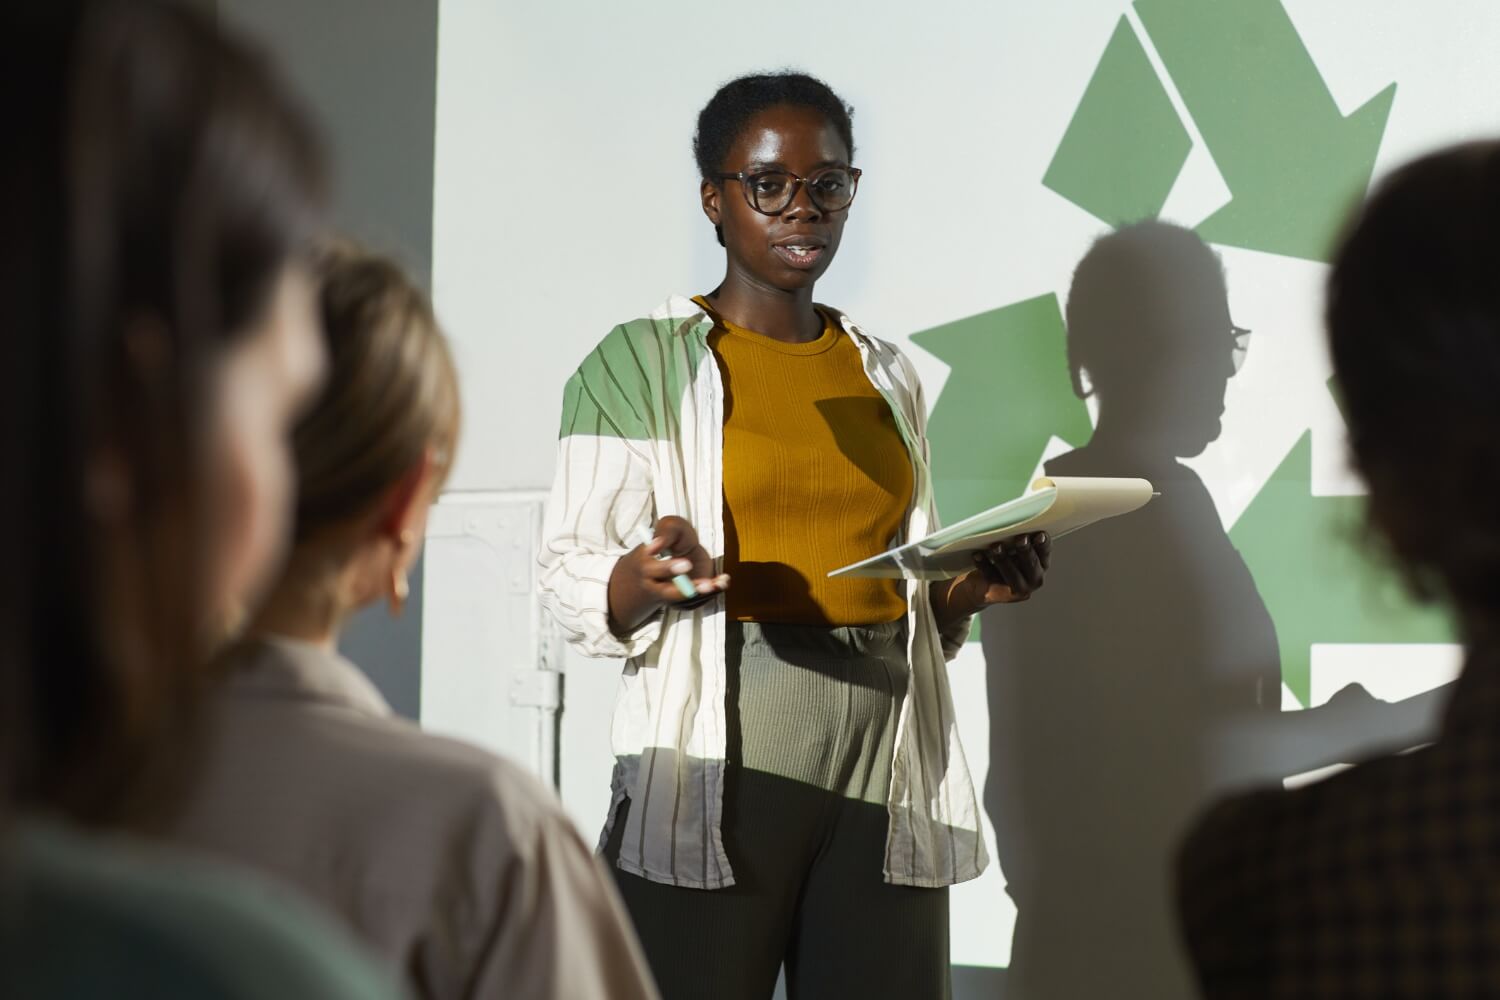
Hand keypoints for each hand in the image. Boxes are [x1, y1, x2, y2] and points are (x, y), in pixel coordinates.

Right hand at [607, 515, 728, 633]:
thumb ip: (665, 532)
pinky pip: (697, 602)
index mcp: (646, 566)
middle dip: (686, 590)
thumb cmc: (673, 537)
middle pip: (667, 594)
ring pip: (685, 601)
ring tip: (719, 582)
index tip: (687, 564)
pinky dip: (711, 593)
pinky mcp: (684, 601)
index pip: (653, 570)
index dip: (668, 568)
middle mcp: (656, 585)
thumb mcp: (669, 527)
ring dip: (704, 593)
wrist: (677, 551)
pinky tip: (722, 581)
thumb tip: (655, 545)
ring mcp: (670, 596)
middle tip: (707, 584)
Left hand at [953, 531, 1051, 611]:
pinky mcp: (1003, 595)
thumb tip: (1012, 523)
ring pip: (1013, 575)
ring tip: (996, 547)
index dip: (1043, 543)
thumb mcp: (1013, 550)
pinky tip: (978, 555)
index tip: (1039, 535)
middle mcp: (1035, 578)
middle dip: (1026, 551)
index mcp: (1041, 563)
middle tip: (1021, 539)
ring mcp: (1020, 589)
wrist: (982, 585)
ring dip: (1004, 559)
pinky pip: (992, 577)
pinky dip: (984, 565)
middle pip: (1032, 564)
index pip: (1045, 551)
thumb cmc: (1002, 562)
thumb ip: (1017, 541)